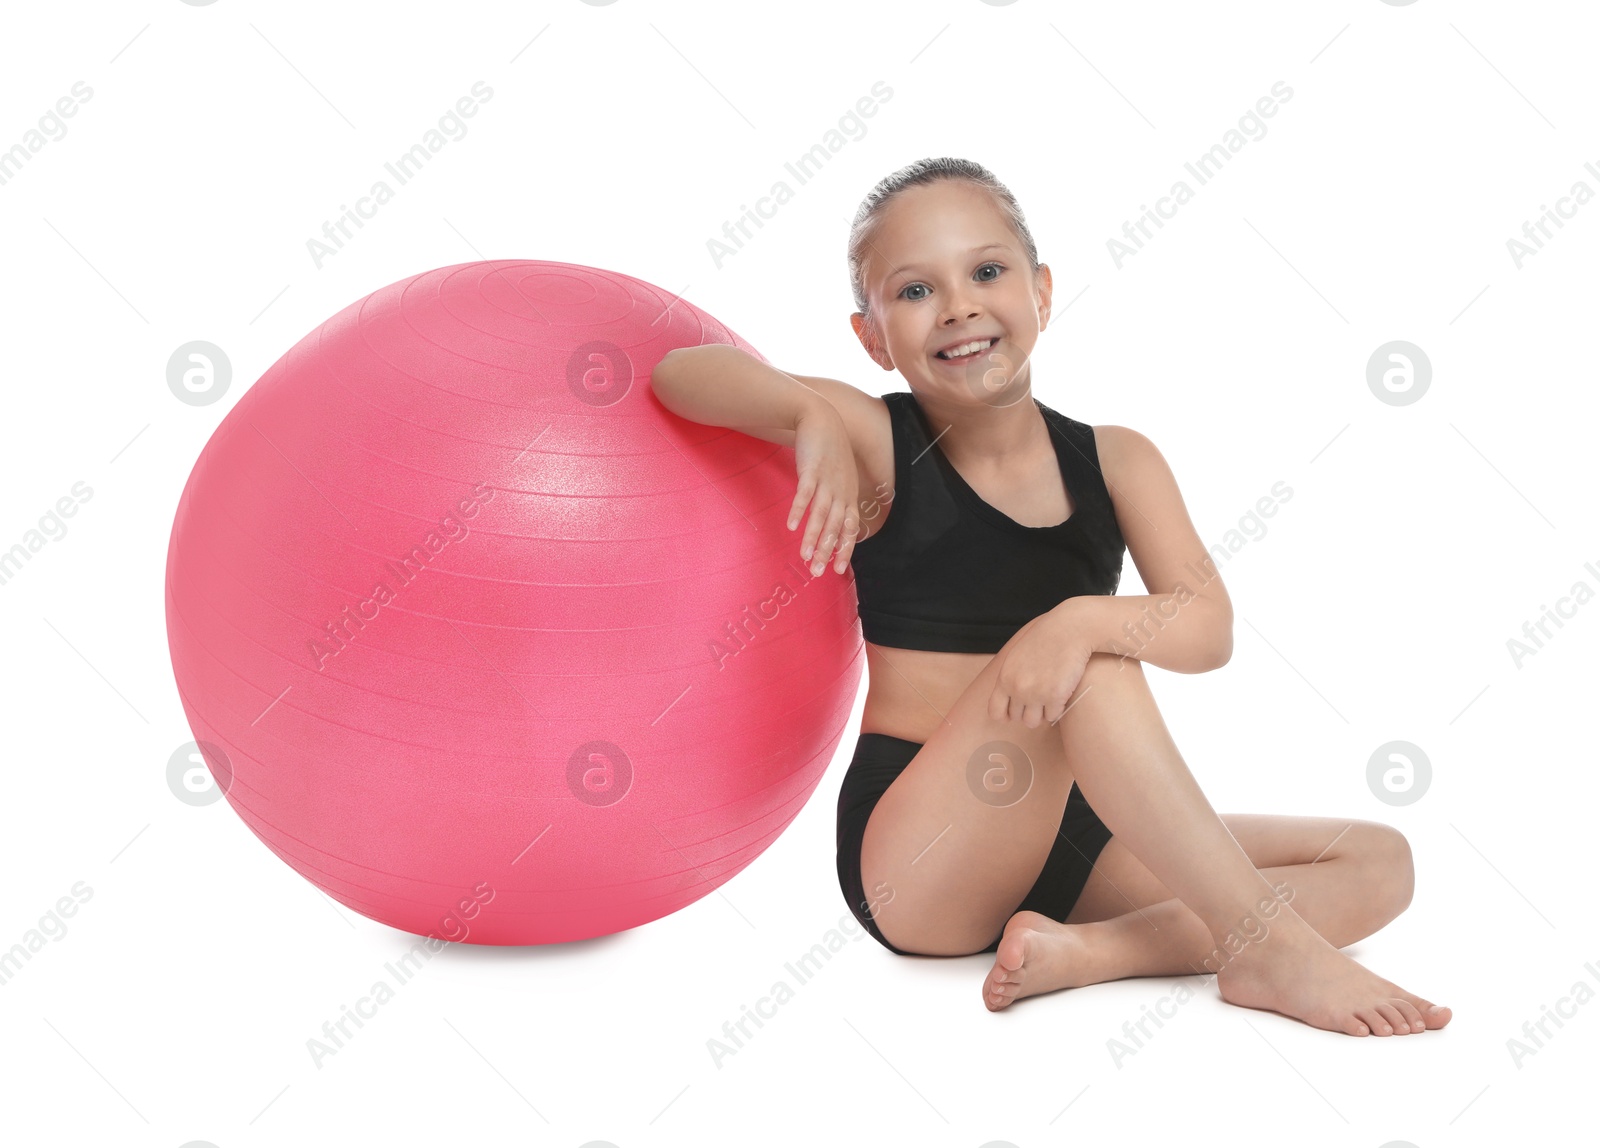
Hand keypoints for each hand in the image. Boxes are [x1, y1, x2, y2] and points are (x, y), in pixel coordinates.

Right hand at [787, 402, 859, 575]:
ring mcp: (827, 481)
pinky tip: (792, 526)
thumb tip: (831, 518)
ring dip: (813, 537)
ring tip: (805, 556)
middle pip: (836, 526)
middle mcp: (841, 491)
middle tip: (817, 572)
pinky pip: (805, 494)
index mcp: (849, 495)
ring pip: (821, 514)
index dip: (845, 549)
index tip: (838, 570)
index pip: (850, 528)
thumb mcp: (840, 476)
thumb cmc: (829, 450)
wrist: (821, 418)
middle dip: (827, 551)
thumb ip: (837, 497)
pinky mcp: (811, 470)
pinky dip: (799, 510)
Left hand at [988, 609, 1096, 727]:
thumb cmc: (1044, 641)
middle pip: (1018, 718)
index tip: (1017, 710)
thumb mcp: (1016, 658)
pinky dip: (1057, 708)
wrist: (1068, 630)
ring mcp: (1036, 694)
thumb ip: (1009, 679)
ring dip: (1042, 713)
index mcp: (1004, 678)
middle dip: (1028, 711)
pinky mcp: (1056, 696)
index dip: (1006, 715)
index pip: (995, 712)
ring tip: (1049, 697)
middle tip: (1039, 697)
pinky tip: (1061, 692)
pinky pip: (1053, 716)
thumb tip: (1008, 705)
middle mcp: (1017, 688)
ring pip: (1034, 722)